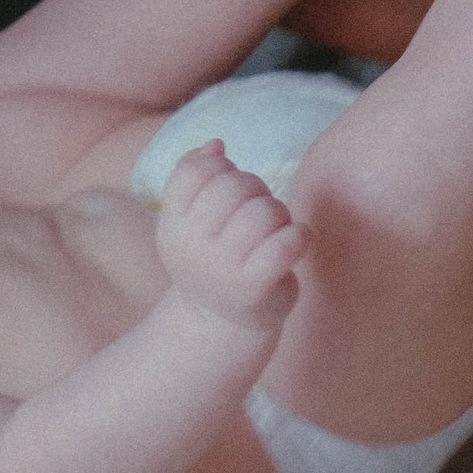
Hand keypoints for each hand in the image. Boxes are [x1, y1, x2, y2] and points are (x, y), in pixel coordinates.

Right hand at [154, 142, 303, 332]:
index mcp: (172, 227)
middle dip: (255, 189)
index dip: (221, 168)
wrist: (222, 327)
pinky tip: (297, 241)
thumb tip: (216, 144)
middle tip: (258, 211)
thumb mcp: (190, 222)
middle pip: (233, 186)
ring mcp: (223, 270)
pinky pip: (287, 242)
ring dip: (279, 214)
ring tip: (275, 231)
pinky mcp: (256, 287)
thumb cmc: (214, 261)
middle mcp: (192, 248)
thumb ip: (194, 178)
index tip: (229, 188)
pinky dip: (300, 235)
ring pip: (264, 211)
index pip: (196, 171)